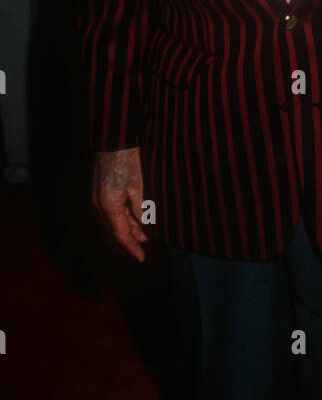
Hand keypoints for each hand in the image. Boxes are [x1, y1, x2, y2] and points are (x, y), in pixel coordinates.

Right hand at [92, 147, 148, 262]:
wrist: (112, 140)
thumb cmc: (126, 160)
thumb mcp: (138, 185)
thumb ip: (139, 207)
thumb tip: (143, 224)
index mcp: (110, 205)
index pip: (121, 234)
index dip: (131, 247)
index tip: (141, 258)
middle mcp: (100, 204)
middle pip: (115, 229)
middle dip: (130, 238)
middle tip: (145, 244)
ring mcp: (98, 198)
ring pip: (113, 220)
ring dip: (128, 227)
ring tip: (143, 234)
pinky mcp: (100, 191)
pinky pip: (111, 211)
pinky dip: (123, 217)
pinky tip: (134, 218)